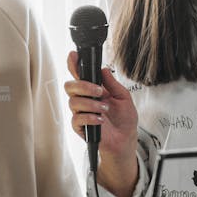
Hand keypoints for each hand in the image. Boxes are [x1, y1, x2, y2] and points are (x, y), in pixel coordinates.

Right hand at [64, 53, 139, 196]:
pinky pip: (77, 119)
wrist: (126, 140)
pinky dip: (89, 117)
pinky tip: (100, 120)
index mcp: (94, 90)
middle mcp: (85, 99)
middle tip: (99, 91)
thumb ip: (113, 84)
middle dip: (83, 86)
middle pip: (70, 86)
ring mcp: (81, 112)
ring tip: (104, 109)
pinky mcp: (80, 126)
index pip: (80, 75)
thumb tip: (104, 70)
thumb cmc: (124, 119)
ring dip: (91, 104)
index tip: (74, 56)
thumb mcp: (124, 97)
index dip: (74, 64)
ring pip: (73, 102)